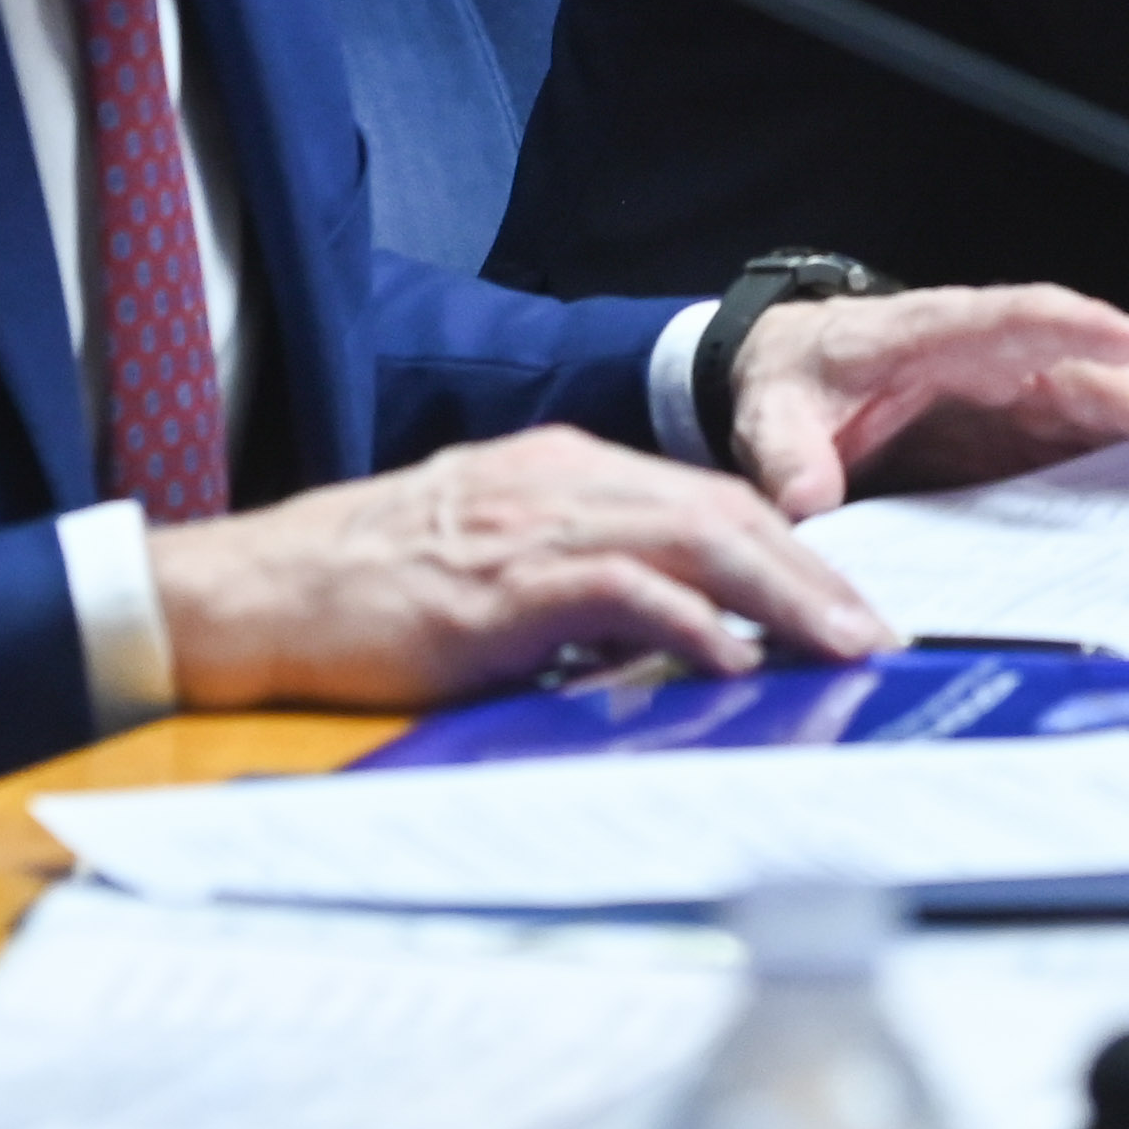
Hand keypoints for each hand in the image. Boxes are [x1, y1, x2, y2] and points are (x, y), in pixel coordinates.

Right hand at [149, 426, 898, 707]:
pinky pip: (618, 589)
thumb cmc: (361, 593)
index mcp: (559, 471)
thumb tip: (668, 645)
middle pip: (722, 510)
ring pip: (694, 538)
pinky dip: (687, 620)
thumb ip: (574, 589)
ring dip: (781, 597)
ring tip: (839, 648)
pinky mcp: (498, 584)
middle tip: (875, 636)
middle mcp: (558, 481)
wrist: (253, 593)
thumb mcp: (488, 572)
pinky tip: (732, 657)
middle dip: (812, 574)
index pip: (705, 498)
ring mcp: (529, 526)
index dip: (787, 550)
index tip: (844, 607)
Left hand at [728, 283, 1128, 511]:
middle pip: (1085, 370)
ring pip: (1102, 408)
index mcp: (929, 333)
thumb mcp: (771, 414)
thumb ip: (787, 453)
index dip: (1074, 327)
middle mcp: (990, 357)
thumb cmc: (792, 384)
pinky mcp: (1024, 437)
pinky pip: (1089, 447)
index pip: (1011, 316)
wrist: (795, 380)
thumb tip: (808, 499)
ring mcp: (1015, 395)